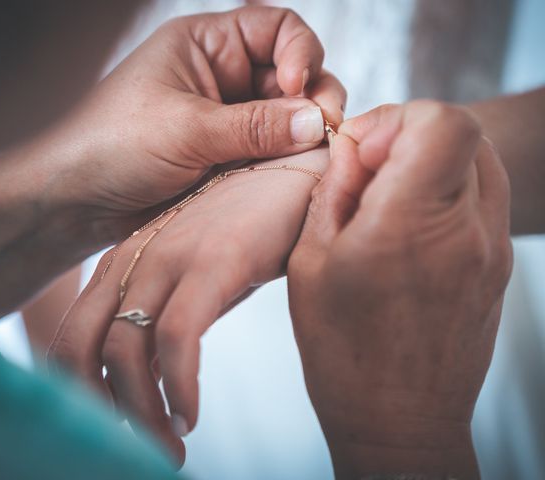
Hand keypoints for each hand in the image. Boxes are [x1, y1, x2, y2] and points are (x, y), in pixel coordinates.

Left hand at [47, 6, 344, 226]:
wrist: (75, 201)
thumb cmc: (113, 146)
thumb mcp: (186, 129)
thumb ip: (256, 126)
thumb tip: (318, 121)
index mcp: (206, 46)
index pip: (276, 30)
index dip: (299, 54)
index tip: (298, 87)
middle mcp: (222, 78)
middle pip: (292, 75)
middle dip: (312, 99)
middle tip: (322, 133)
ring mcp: (227, 120)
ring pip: (286, 118)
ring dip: (302, 135)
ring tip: (308, 160)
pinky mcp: (228, 158)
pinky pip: (270, 154)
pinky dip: (285, 163)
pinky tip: (289, 177)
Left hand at [48, 147, 328, 463]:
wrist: (300, 164)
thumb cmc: (254, 216)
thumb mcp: (203, 267)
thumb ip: (178, 309)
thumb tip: (161, 365)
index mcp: (129, 257)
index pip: (78, 334)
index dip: (83, 389)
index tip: (113, 426)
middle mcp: (139, 256)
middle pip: (84, 347)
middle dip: (100, 409)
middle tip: (137, 450)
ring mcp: (172, 255)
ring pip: (126, 351)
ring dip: (142, 412)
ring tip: (169, 448)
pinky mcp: (213, 258)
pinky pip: (178, 339)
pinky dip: (178, 387)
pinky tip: (191, 414)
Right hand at [287, 101, 511, 478]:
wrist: (399, 421)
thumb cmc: (342, 351)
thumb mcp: (310, 264)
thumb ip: (334, 191)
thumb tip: (351, 148)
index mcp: (409, 225)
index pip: (441, 122)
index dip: (399, 118)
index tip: (365, 150)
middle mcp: (466, 230)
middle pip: (464, 133)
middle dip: (412, 134)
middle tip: (373, 170)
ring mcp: (493, 250)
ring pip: (481, 161)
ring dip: (435, 160)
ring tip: (393, 196)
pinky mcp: (500, 266)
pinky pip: (485, 199)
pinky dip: (450, 191)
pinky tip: (412, 226)